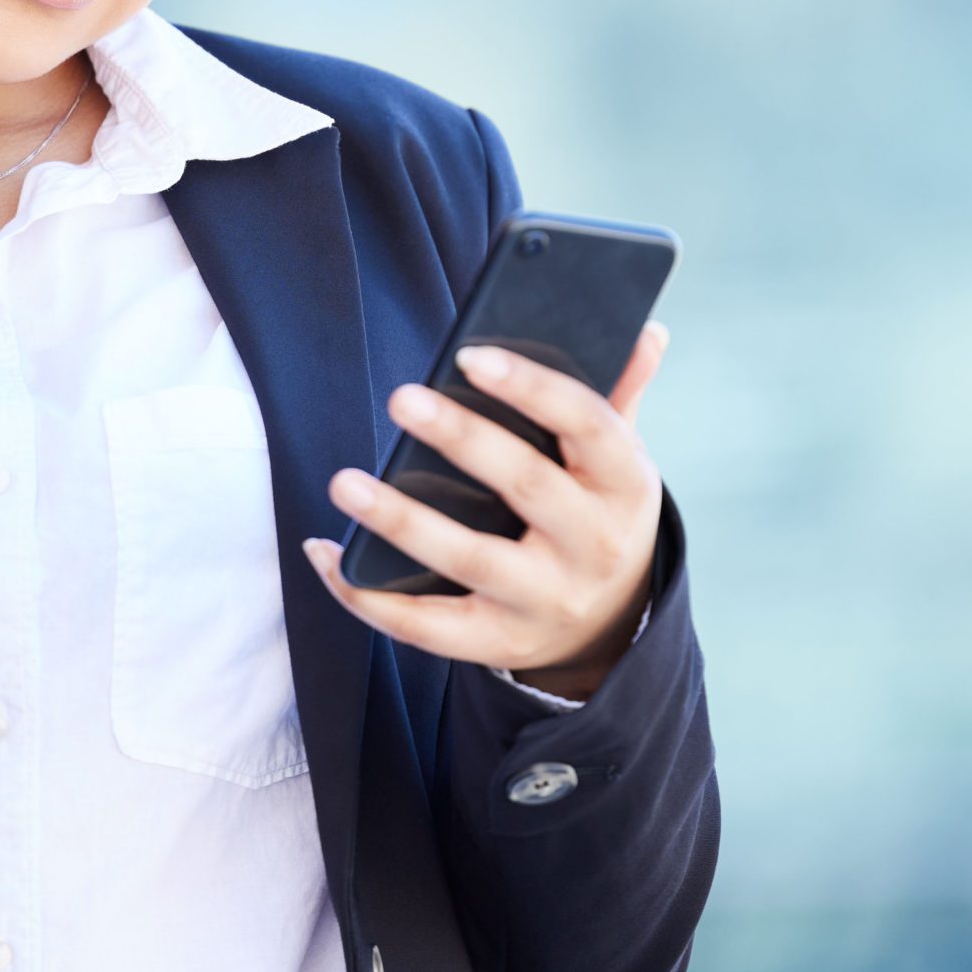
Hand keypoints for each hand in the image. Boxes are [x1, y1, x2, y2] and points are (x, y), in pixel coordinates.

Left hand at [304, 319, 670, 701]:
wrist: (611, 628)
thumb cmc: (597, 513)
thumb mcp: (619, 461)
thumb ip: (619, 395)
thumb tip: (646, 329)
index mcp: (626, 484)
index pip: (588, 424)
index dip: (532, 388)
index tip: (471, 355)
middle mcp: (592, 545)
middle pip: (526, 485)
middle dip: (462, 440)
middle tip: (401, 398)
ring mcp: (545, 600)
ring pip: (468, 560)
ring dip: (402, 521)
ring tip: (345, 481)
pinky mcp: (499, 643)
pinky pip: (426, 626)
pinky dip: (368, 595)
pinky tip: (325, 553)